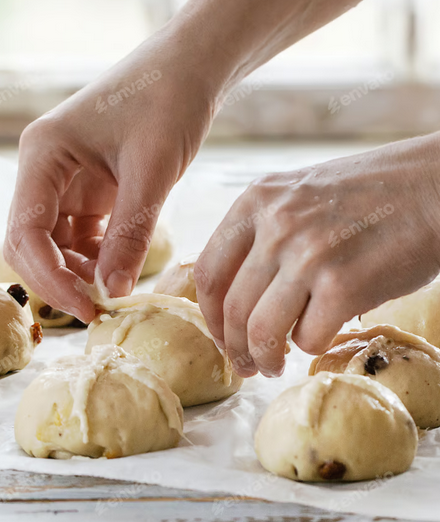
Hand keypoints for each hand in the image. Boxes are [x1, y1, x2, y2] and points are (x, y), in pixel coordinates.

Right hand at [4, 23, 217, 321]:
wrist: (190, 73)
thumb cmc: (168, 103)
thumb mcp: (151, 170)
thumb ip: (130, 232)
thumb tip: (112, 290)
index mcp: (44, 155)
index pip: (26, 232)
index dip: (51, 278)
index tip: (88, 307)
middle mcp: (49, 170)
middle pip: (35, 242)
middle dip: (62, 278)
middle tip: (101, 307)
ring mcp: (71, 180)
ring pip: (61, 242)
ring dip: (83, 270)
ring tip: (117, 289)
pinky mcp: (97, 189)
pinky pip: (88, 233)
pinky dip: (101, 255)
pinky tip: (123, 267)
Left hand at [195, 132, 439, 377]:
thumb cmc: (376, 195)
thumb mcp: (304, 195)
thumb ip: (267, 233)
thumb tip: (241, 294)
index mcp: (258, 199)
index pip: (207, 272)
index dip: (210, 316)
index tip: (223, 336)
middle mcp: (276, 225)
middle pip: (231, 309)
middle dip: (234, 348)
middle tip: (246, 365)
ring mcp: (308, 255)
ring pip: (261, 331)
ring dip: (264, 358)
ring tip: (274, 367)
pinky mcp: (344, 286)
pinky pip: (309, 338)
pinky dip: (311, 346)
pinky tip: (322, 337)